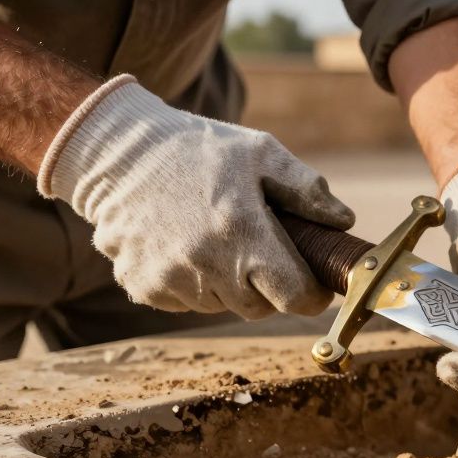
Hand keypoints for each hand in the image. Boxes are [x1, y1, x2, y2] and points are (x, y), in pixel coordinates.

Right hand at [37, 75, 354, 318]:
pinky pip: (185, 303)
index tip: (313, 284)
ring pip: (221, 307)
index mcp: (243, 233)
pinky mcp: (143, 286)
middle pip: (260, 308)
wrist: (115, 151)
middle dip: (270, 289)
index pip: (294, 297)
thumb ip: (307, 190)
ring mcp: (170, 280)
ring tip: (218, 242)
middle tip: (263, 255)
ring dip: (229, 286)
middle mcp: (206, 265)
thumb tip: (343, 222)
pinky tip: (185, 246)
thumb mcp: (260, 153)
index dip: (311, 295)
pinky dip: (193, 284)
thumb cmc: (197, 149)